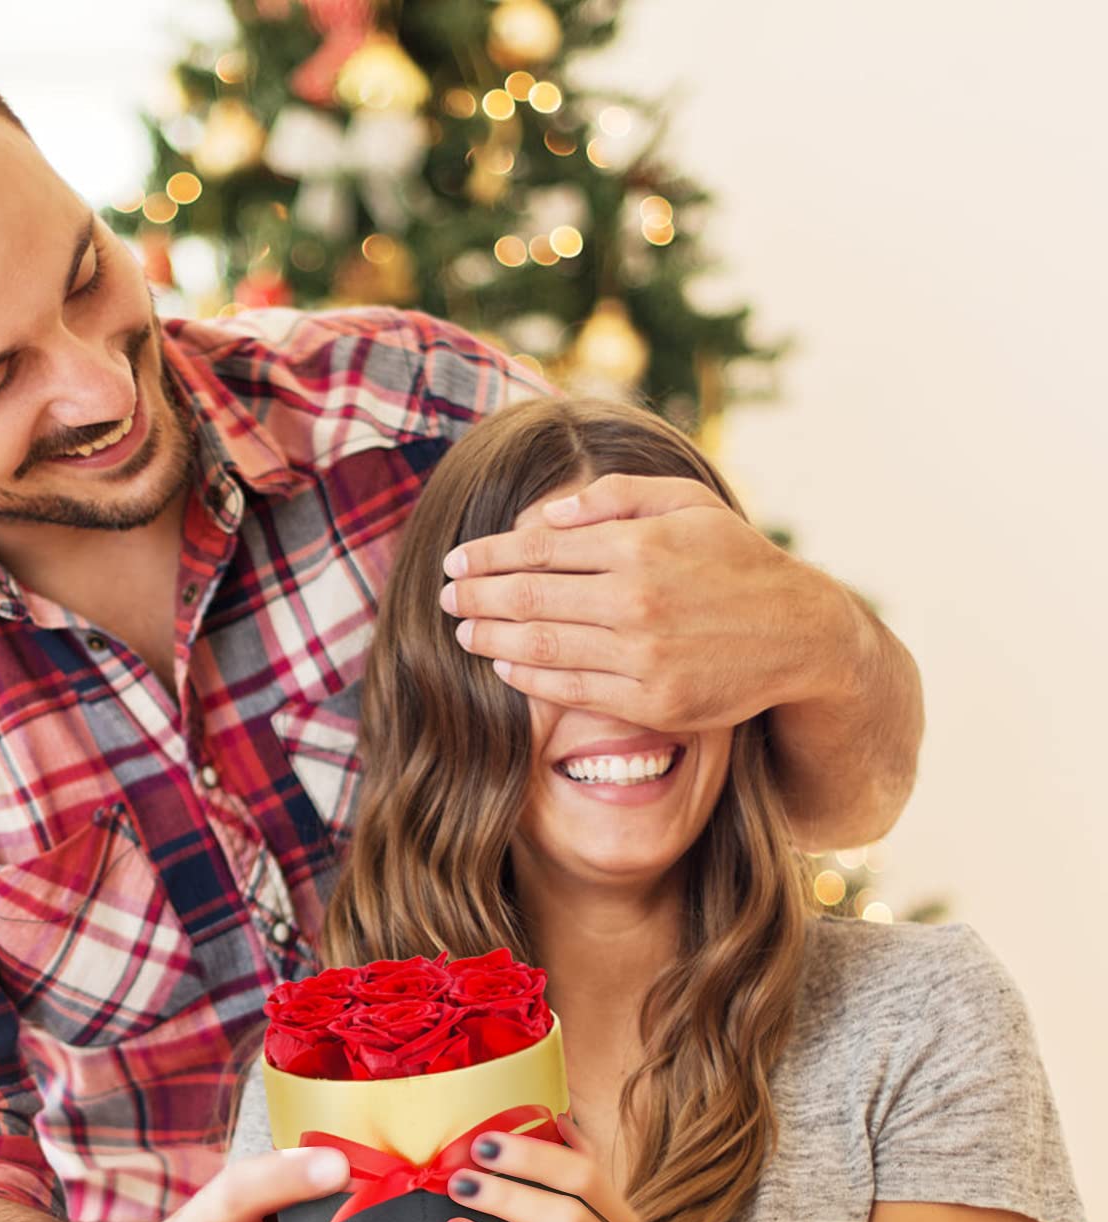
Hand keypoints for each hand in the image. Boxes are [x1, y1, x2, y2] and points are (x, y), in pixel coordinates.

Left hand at [439, 473, 847, 727]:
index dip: (486, 556)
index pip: (538, 549)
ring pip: (540, 648)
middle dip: (475, 598)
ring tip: (462, 632)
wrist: (800, 634)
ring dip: (491, 640)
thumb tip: (547, 513)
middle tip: (444, 597)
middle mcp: (635, 601)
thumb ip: (615, 497)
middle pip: (528, 599)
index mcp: (638, 546)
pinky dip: (527, 679)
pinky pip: (570, 690)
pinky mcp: (651, 701)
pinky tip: (504, 667)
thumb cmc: (735, 560)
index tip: (454, 561)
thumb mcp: (687, 504)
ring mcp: (642, 656)